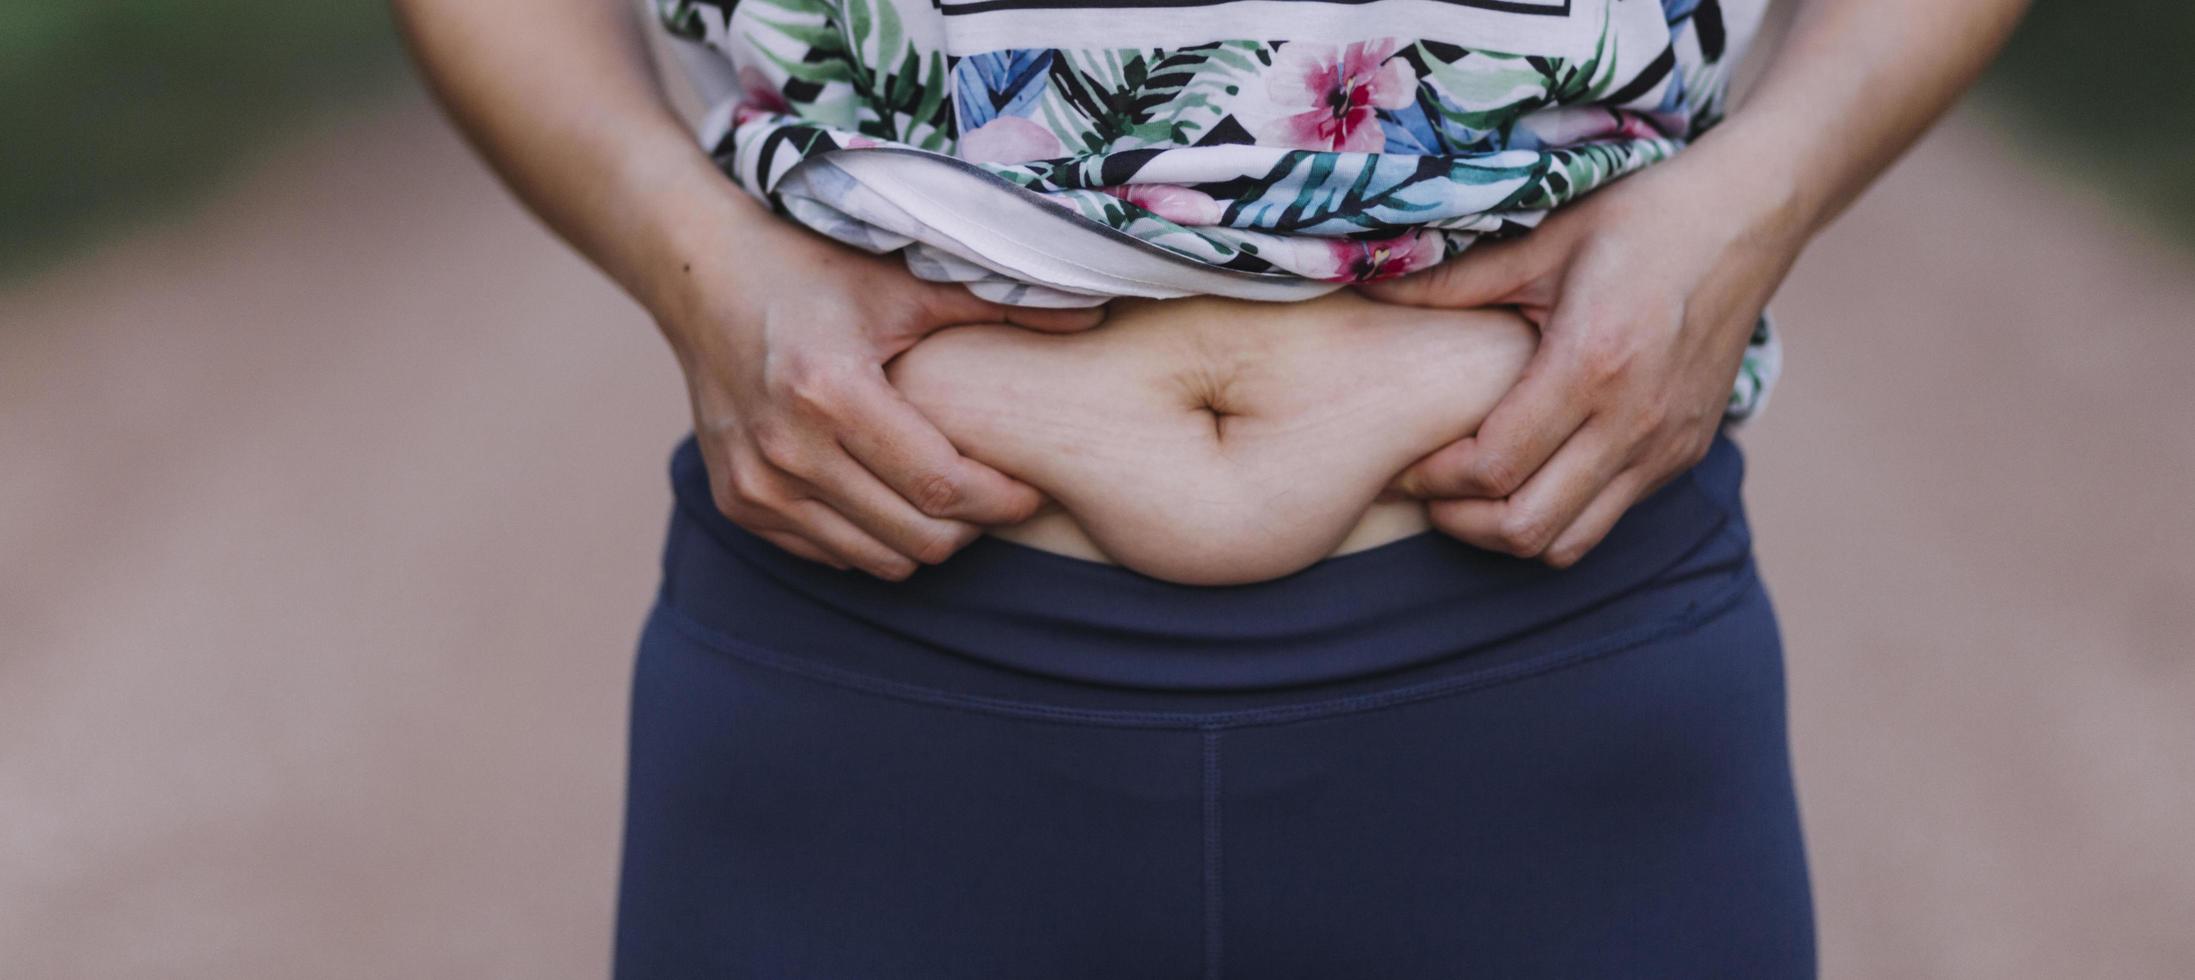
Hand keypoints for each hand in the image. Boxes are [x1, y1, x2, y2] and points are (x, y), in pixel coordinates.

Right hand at [659, 218, 1105, 579]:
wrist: (700, 276)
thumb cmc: (811, 272)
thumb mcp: (905, 281)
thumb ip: (1000, 304)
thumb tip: (1094, 317)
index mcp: (832, 393)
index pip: (941, 488)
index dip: (1002, 500)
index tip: (1033, 489)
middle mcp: (787, 449)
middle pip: (915, 539)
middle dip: (972, 527)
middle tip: (996, 493)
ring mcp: (756, 484)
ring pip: (875, 560)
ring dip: (924, 540)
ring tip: (947, 495)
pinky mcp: (738, 502)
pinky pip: (830, 554)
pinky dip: (870, 538)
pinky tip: (887, 492)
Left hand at [1354, 147, 1806, 567]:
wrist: (1749, 217)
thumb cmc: (1640, 220)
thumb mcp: (1542, 240)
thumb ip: (1451, 282)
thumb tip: (1363, 286)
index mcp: (1592, 364)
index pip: (1494, 466)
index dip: (1434, 477)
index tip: (1402, 460)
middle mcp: (1635, 420)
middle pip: (1527, 527)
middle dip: (1460, 521)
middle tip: (1424, 489)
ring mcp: (1666, 445)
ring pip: (1569, 542)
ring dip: (1508, 531)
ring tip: (1471, 493)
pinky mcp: (1683, 454)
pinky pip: (1608, 517)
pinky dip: (1557, 515)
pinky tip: (1528, 473)